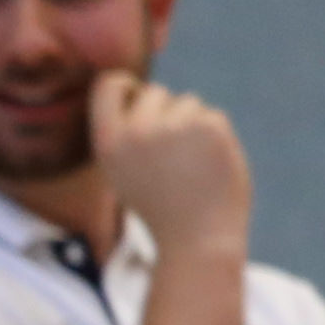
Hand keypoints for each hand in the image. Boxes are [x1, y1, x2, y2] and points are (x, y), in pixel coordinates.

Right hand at [91, 72, 247, 251]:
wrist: (196, 239)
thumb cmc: (162, 208)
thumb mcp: (126, 173)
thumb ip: (129, 134)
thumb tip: (146, 93)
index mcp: (108, 143)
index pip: (108, 85)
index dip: (126, 86)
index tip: (138, 98)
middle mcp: (135, 131)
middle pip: (155, 92)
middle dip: (167, 113)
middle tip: (173, 154)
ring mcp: (172, 127)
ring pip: (188, 103)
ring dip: (194, 126)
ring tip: (190, 166)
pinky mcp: (207, 126)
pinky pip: (213, 117)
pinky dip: (216, 138)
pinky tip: (209, 167)